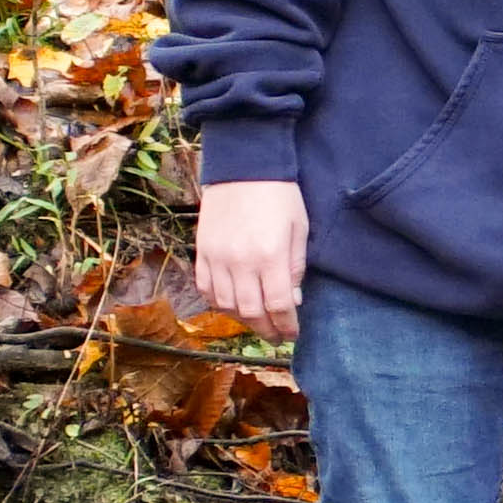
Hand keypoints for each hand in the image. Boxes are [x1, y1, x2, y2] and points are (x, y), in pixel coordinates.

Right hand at [192, 178, 307, 338]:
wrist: (244, 166)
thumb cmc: (280, 195)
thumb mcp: (299, 229)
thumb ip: (295, 268)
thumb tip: (292, 301)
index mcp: (271, 255)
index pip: (278, 305)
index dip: (286, 326)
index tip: (292, 334)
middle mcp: (241, 261)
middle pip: (252, 312)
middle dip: (266, 330)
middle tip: (276, 336)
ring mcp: (218, 257)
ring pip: (226, 305)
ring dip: (243, 320)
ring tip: (257, 321)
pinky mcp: (202, 251)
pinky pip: (206, 288)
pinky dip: (218, 302)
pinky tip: (232, 304)